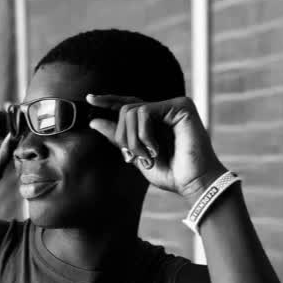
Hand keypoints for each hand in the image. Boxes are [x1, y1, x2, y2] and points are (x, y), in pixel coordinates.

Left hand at [85, 93, 226, 200]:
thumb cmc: (171, 172)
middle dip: (123, 136)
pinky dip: (143, 134)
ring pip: (132, 111)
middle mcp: (165, 108)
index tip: (90, 99)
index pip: (129, 105)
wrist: (193, 183)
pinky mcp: (181, 106)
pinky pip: (144, 112)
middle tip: (135, 156)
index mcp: (157, 119)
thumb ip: (118, 137)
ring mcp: (174, 105)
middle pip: (126, 109)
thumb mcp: (137, 155)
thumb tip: (94, 121)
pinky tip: (155, 149)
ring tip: (149, 155)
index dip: (109, 101)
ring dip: (133, 139)